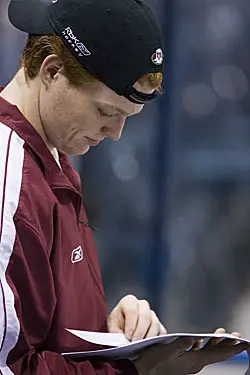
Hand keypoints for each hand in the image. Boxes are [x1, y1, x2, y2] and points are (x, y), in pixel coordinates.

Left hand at [107, 294, 166, 340]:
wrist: (121, 329)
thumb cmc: (116, 326)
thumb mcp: (112, 327)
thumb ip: (117, 332)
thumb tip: (124, 341)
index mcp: (129, 302)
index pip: (132, 310)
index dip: (131, 323)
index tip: (128, 336)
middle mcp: (142, 305)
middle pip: (145, 315)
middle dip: (140, 331)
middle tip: (135, 342)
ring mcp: (152, 314)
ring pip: (155, 324)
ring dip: (148, 337)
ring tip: (141, 347)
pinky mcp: (159, 325)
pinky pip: (162, 332)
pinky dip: (157, 340)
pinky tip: (149, 346)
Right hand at [133, 328, 248, 374]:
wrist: (142, 371)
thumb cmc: (152, 361)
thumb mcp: (166, 350)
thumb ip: (180, 343)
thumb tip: (193, 338)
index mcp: (193, 361)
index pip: (217, 353)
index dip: (231, 347)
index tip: (242, 342)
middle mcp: (194, 363)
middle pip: (215, 353)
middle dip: (227, 344)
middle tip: (237, 335)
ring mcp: (189, 363)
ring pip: (208, 352)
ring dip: (216, 343)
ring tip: (223, 335)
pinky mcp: (183, 361)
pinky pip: (198, 353)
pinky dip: (204, 345)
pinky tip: (201, 340)